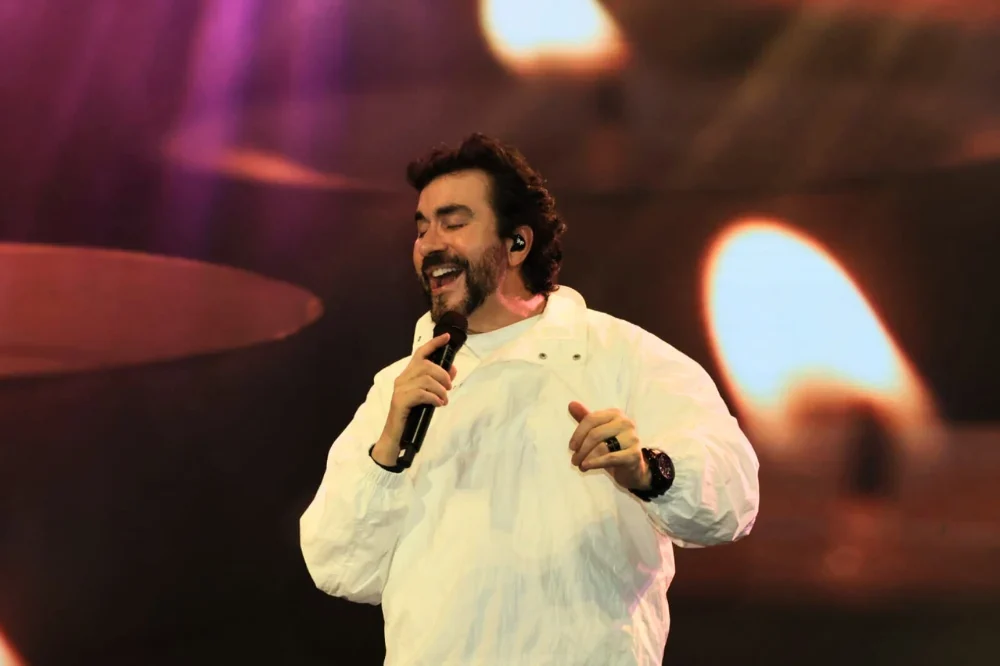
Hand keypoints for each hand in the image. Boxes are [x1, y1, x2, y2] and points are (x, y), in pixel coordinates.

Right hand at [372, 333, 457, 465]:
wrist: (396, 436)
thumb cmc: (412, 415)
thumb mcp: (427, 396)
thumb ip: (438, 383)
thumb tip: (452, 371)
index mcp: (408, 375)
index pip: (420, 353)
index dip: (434, 344)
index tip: (447, 338)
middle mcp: (402, 378)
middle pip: (426, 365)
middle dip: (442, 374)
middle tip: (449, 387)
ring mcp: (400, 389)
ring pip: (426, 379)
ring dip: (440, 389)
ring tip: (444, 400)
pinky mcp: (400, 401)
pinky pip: (422, 393)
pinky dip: (434, 398)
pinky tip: (438, 404)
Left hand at [568, 401, 650, 490]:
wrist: (632, 468)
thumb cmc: (613, 447)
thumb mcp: (598, 431)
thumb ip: (585, 417)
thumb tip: (571, 404)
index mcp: (615, 414)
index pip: (591, 419)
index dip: (578, 434)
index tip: (571, 447)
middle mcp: (625, 423)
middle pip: (595, 433)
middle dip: (581, 448)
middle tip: (574, 460)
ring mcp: (632, 438)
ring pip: (601, 447)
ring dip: (586, 457)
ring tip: (579, 465)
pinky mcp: (634, 455)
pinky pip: (610, 458)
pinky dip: (595, 463)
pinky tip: (586, 466)